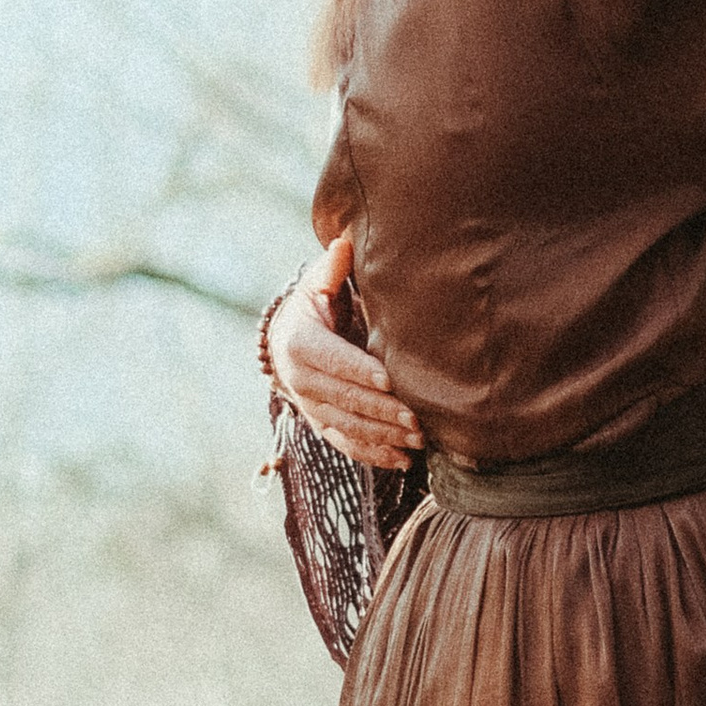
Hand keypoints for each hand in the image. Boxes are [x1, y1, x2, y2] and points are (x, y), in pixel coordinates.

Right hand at [270, 234, 422, 470]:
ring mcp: (311, 407)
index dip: (359, 371)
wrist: (287, 340)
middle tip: (416, 419)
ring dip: (383, 436)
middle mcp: (300, 381)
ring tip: (417, 439)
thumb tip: (343, 244)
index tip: (389, 380)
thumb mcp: (318, 283)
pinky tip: (403, 461)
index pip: (333, 360)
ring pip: (347, 427)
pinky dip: (374, 456)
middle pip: (343, 400)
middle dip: (380, 411)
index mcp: (300, 344)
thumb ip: (332, 269)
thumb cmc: (314, 306)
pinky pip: (346, 445)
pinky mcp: (322, 425)